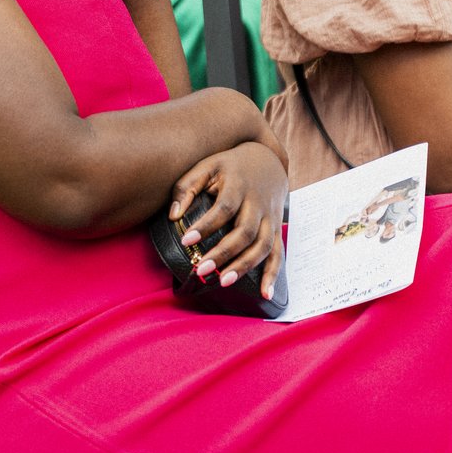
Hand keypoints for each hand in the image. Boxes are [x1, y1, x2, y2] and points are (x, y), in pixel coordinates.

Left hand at [168, 142, 287, 297]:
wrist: (267, 159)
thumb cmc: (230, 165)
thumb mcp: (207, 166)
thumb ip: (187, 187)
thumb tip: (174, 216)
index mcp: (239, 185)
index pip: (224, 208)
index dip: (206, 225)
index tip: (186, 240)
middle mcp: (258, 203)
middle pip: (245, 231)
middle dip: (223, 252)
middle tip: (201, 269)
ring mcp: (271, 217)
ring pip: (263, 245)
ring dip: (244, 265)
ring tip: (223, 281)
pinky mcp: (277, 229)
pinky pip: (278, 253)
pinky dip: (273, 274)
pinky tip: (265, 294)